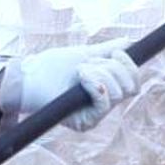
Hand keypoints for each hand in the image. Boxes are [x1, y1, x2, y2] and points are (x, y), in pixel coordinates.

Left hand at [2, 39, 140, 130]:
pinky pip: (105, 103)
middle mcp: (105, 104)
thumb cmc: (52, 67)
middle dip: (113, 67)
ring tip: (80, 70)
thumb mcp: (85, 54)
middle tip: (89, 63)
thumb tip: (130, 41)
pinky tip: (81, 76)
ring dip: (100, 73)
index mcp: (107, 89)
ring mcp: (96, 115)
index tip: (115, 52)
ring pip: (118, 93)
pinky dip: (95, 83)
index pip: (133, 83)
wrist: (30, 77)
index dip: (129, 65)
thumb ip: (107, 50)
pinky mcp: (86, 122)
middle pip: (131, 87)